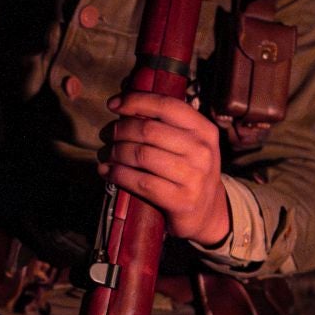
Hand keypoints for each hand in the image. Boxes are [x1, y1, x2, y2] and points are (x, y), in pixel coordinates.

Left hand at [100, 91, 229, 245]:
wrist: (207, 213)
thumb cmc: (189, 172)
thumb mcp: (189, 144)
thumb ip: (166, 125)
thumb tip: (125, 106)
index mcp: (203, 130)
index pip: (166, 105)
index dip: (136, 101)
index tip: (113, 104)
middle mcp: (201, 150)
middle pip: (148, 130)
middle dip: (120, 130)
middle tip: (108, 135)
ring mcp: (193, 176)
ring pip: (140, 154)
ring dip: (115, 152)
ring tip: (107, 154)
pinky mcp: (180, 200)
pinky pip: (140, 181)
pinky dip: (117, 174)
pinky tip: (107, 172)